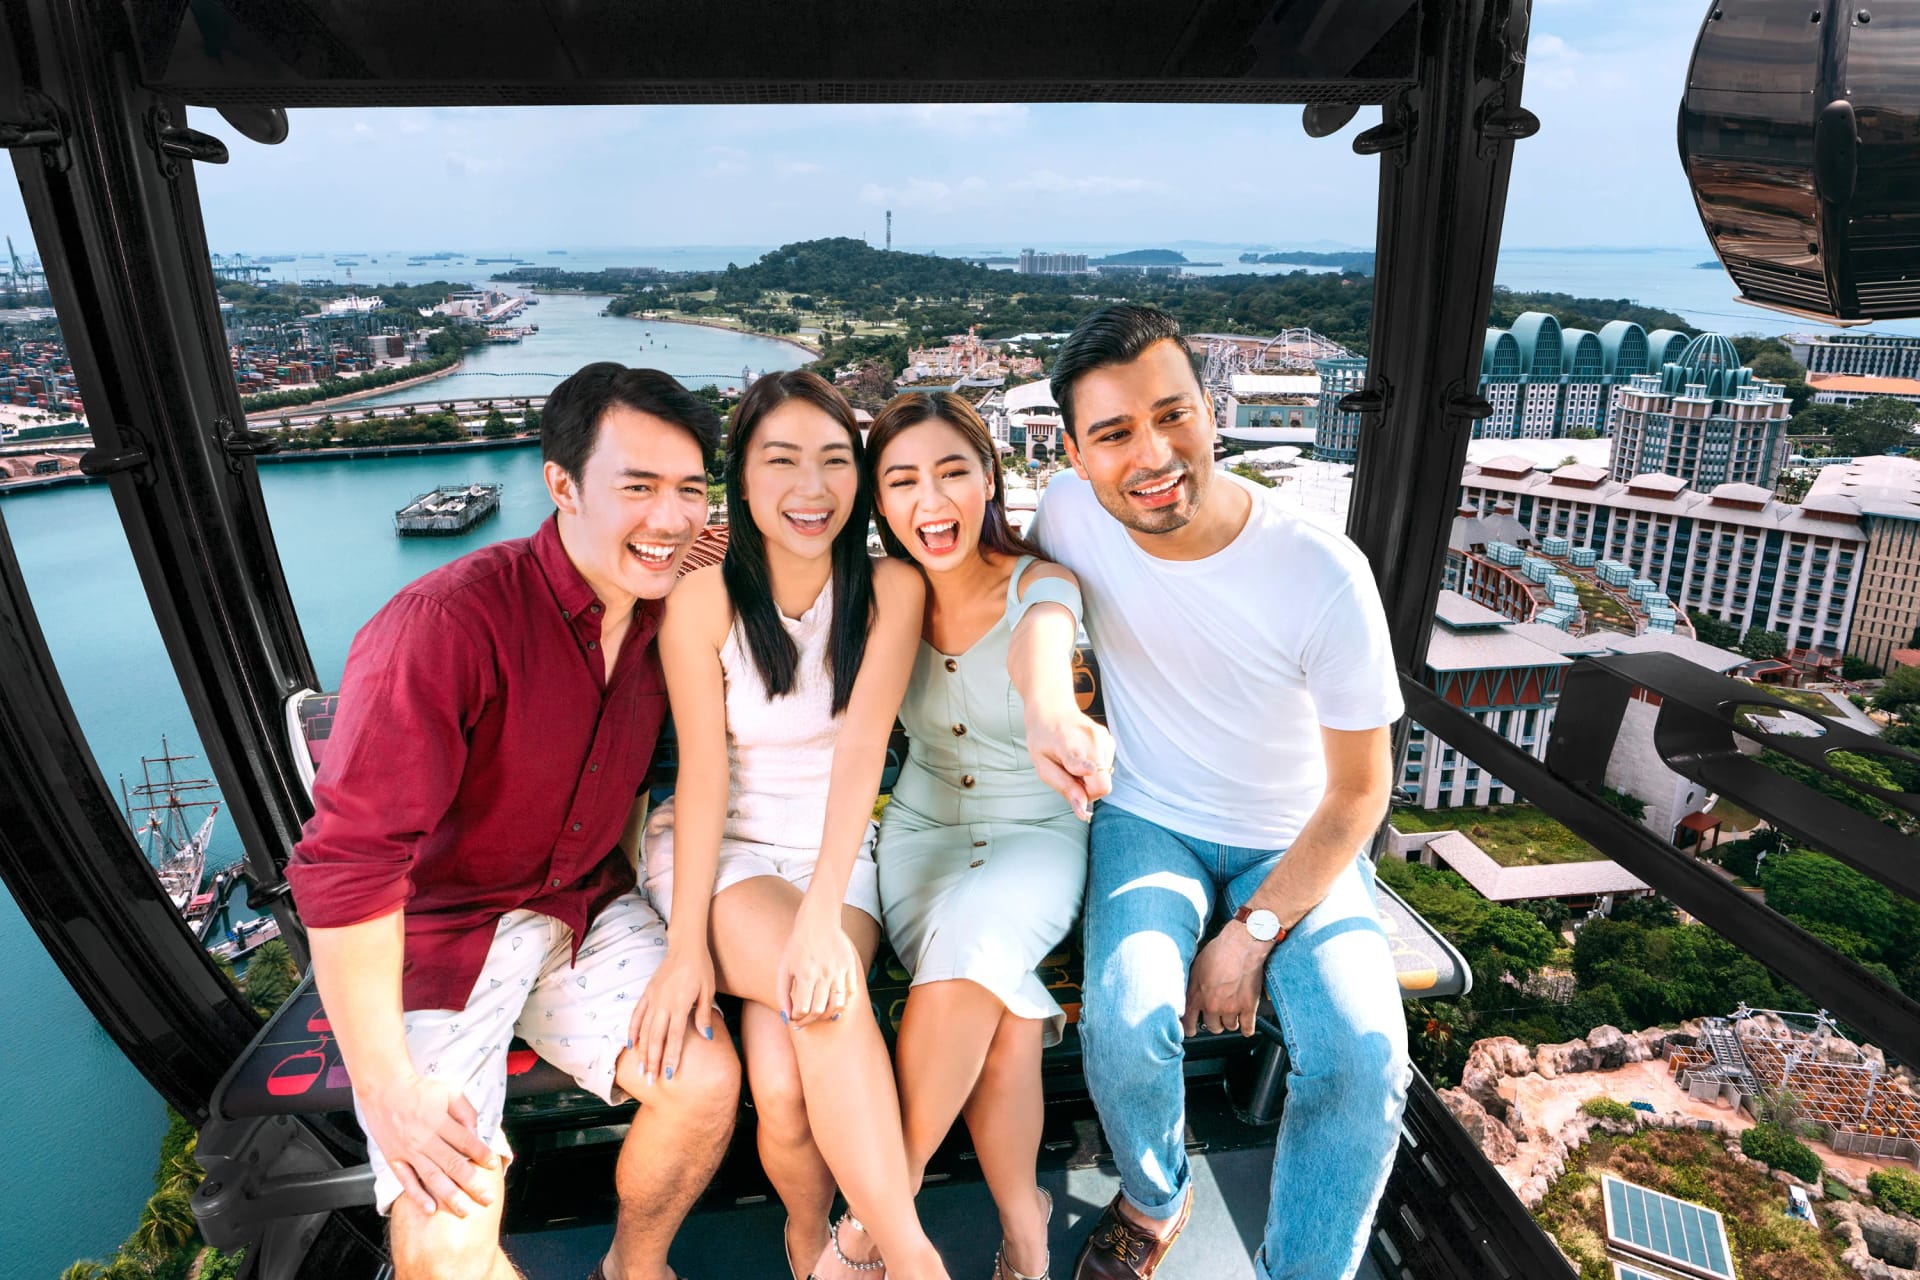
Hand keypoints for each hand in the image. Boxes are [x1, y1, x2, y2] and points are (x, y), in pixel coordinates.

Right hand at [357, 1073, 500, 1216]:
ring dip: (450, 1196)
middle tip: (487, 1198)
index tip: (493, 1166)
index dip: (482, 1155)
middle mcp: (425, 1139)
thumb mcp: (449, 1091)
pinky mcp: (395, 1159)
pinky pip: (407, 1181)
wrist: (384, 1089)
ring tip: (465, 1210)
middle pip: (453, 1165)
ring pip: (433, 1178)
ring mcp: (409, 1151)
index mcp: (440, 1121)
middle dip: (473, 1184)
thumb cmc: (418, 1090)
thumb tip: (475, 1133)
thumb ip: (465, 1112)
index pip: (467, 1142)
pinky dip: (418, 1196)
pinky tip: (431, 1209)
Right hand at [628, 943, 715, 1086]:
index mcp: (679, 1004)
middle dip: (654, 1061)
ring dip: (643, 1051)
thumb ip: (703, 1014)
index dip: (671, 1057)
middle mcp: (663, 1003)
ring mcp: (653, 998)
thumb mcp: (708, 991)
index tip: (670, 1075)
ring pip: (645, 1030)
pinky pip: (637, 1014)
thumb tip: (706, 1037)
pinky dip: (633, 1030)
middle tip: (652, 1080)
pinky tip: (631, 1044)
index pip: (675, 1037)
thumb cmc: (701, 968)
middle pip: (656, 1038)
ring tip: (642, 1069)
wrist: (686, 945)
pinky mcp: (647, 992)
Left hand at [776, 901, 860, 1027]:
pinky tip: (833, 1001)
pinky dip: (843, 1002)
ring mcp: (839, 971)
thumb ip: (782, 993)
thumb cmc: (797, 946)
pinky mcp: (850, 967)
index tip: (794, 1019)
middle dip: (809, 1021)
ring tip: (820, 1014)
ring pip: (838, 1006)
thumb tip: (786, 1016)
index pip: (802, 1009)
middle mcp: (824, 975)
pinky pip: (850, 993)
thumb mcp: (784, 968)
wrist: (818, 922)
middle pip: (820, 1011)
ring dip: (828, 1016)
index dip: (797, 1019)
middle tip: (804, 1021)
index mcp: (805, 975)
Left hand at [1026, 708, 1114, 820]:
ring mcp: (1103, 738)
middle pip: (1102, 784)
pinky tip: (1082, 757)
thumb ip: (1063, 787)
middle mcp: (1090, 740)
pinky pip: (1107, 768)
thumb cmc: (1043, 739)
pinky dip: (1095, 769)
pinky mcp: (1109, 740)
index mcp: (1067, 745)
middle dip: (1088, 791)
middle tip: (1070, 779)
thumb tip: (1082, 811)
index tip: (1088, 769)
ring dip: (1090, 779)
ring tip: (1073, 763)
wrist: (1052, 709)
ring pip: (1106, 777)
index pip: (1080, 759)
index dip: (1084, 769)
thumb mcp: (1043, 765)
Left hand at [1182, 928, 1269, 1038]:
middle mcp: (1212, 1006)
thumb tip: (1190, 994)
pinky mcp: (1248, 1007)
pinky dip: (1247, 1028)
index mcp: (1196, 996)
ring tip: (1232, 1013)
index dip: (1189, 1029)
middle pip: (1212, 1027)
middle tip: (1217, 1015)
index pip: (1188, 1023)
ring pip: (1230, 1027)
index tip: (1191, 1030)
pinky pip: (1248, 1027)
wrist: (1241, 945)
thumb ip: (1192, 985)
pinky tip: (1246, 1026)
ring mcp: (1230, 1009)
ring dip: (1231, 1021)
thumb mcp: (1195, 967)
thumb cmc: (1218, 951)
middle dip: (1214, 1022)